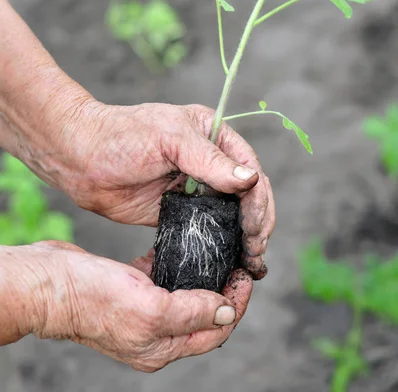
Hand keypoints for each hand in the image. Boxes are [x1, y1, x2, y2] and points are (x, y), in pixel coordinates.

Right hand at [20, 241, 251, 371]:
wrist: (48, 283)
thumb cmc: (92, 299)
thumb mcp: (150, 308)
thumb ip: (191, 312)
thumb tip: (227, 313)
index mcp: (161, 347)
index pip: (215, 331)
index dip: (236, 304)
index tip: (246, 275)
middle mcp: (154, 333)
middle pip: (203, 314)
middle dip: (225, 290)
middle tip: (237, 262)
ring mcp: (142, 310)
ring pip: (185, 294)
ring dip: (204, 276)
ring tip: (218, 252)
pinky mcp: (130, 288)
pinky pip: (162, 276)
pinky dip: (176, 262)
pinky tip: (182, 244)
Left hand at [53, 102, 274, 277]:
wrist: (79, 158)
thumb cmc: (121, 135)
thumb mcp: (169, 139)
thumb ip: (209, 159)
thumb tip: (251, 178)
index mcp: (213, 134)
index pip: (249, 167)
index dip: (258, 198)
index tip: (255, 227)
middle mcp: (209, 160)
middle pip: (247, 193)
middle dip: (258, 222)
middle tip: (256, 251)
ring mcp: (195, 187)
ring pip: (232, 213)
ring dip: (245, 237)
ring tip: (252, 263)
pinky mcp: (179, 210)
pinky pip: (207, 228)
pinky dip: (221, 244)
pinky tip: (231, 261)